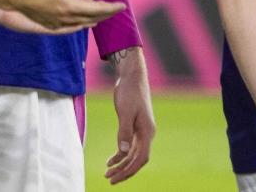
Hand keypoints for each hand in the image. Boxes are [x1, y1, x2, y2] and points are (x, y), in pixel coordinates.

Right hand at [8, 0, 125, 29]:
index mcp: (72, 6)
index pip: (98, 9)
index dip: (111, 7)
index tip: (122, 5)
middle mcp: (67, 18)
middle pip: (92, 18)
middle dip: (105, 13)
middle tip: (116, 9)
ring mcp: (58, 23)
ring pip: (81, 23)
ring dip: (93, 19)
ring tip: (101, 15)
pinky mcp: (50, 25)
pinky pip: (70, 27)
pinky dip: (80, 24)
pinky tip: (82, 23)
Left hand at [104, 47, 154, 183]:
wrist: (132, 76)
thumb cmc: (129, 91)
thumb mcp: (124, 111)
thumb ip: (124, 131)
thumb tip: (123, 152)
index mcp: (147, 132)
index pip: (140, 158)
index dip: (128, 170)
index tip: (115, 177)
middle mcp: (147, 134)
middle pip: (137, 159)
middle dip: (124, 171)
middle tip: (109, 179)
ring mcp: (142, 131)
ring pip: (133, 154)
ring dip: (121, 164)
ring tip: (108, 172)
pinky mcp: (135, 127)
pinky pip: (129, 146)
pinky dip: (121, 154)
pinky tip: (111, 160)